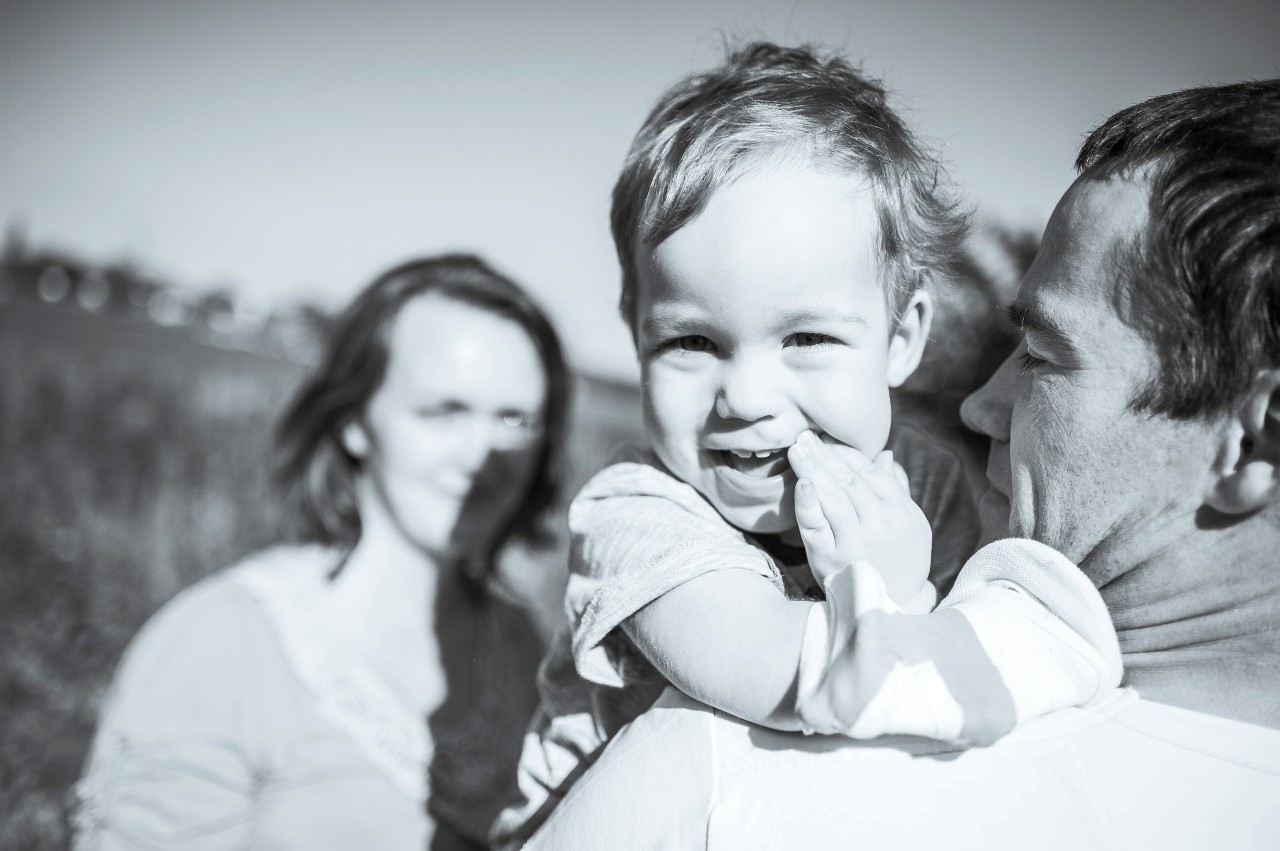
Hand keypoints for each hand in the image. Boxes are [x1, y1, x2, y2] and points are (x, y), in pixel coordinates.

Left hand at [786, 431, 930, 604]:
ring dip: (812, 468)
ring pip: (832, 496)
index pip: (869, 472)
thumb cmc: (899, 560)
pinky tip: (802, 482)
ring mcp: (855, 540)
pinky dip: (808, 501)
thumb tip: (885, 454)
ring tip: (797, 450)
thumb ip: (896, 489)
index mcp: (900, 511)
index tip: (826, 440)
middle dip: (824, 455)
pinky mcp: (831, 557)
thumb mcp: (910, 524)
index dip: (845, 453)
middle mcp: (880, 523)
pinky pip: (816, 524)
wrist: (890, 607)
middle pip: (848, 480)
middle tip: (804, 436)